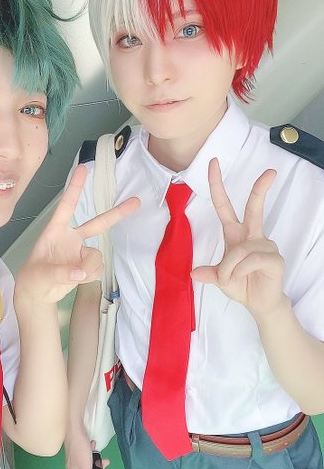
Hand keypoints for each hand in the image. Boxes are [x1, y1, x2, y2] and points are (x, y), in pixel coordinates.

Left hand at [16, 164, 139, 304]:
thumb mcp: (41, 275)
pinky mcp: (87, 264)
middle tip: (136, 201)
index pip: (66, 206)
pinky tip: (78, 279)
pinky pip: (98, 267)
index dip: (75, 187)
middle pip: (98, 223)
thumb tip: (81, 273)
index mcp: (56, 231)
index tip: (83, 168)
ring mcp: (81, 251)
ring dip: (88, 268)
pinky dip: (90, 276)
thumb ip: (61, 273)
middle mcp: (72, 237)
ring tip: (72, 276)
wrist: (38, 295)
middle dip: (117, 213)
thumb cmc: (34, 278)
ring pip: (97, 255)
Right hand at [65, 426, 109, 468]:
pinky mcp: (76, 450)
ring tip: (103, 456)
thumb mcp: (85, 468)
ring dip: (97, 461)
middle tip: (106, 465)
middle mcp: (73, 468)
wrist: (75, 428)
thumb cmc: (80, 449)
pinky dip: (92, 452)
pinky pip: (86, 455)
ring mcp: (74, 458)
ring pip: (88, 464)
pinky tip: (93, 446)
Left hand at [191, 158, 285, 317]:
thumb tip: (193, 273)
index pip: (225, 205)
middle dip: (260, 189)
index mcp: (236, 234)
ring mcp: (265, 246)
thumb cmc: (241, 285)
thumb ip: (209, 273)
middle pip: (254, 208)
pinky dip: (239, 271)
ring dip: (229, 268)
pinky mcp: (274, 258)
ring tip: (231, 278)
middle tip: (269, 171)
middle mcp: (252, 235)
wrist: (259, 304)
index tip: (213, 163)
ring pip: (240, 250)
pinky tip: (242, 277)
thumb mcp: (219, 278)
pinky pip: (250, 260)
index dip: (218, 185)